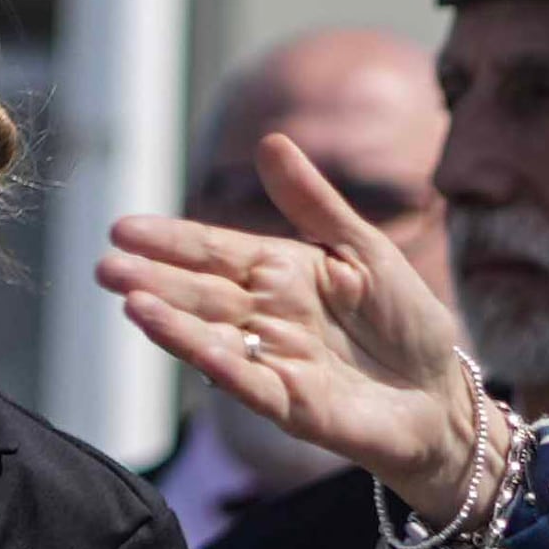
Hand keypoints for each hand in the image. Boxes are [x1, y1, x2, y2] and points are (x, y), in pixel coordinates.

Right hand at [97, 134, 489, 521]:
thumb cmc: (407, 319)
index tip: (123, 228)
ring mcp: (273, 362)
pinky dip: (215, 362)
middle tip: (106, 266)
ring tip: (129, 301)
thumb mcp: (363, 248)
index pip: (215, 250)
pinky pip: (247, 381)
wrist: (442, 394)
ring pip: (212, 337)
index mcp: (280, 272)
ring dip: (170, 322)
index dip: (172, 240)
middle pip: (201, 294)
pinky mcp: (291, 406)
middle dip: (153, 279)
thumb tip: (269, 142)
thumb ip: (315, 203)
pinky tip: (185, 344)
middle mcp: (266, 317)